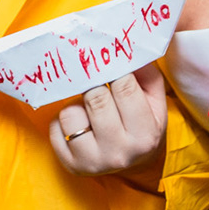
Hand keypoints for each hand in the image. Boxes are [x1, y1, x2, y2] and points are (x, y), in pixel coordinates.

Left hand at [48, 65, 167, 176]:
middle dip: (94, 84)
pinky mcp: (71, 165)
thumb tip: (122, 44)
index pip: (124, 87)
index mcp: (145, 134)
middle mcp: (119, 152)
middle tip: (97, 82)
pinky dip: (63, 120)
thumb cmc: (142, 123)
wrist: (132, 164)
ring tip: (89, 108)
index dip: (115, 70)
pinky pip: (55, 127)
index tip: (110, 65)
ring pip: (70, 113)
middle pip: (95, 98)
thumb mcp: (154, 98)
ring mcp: (93, 161)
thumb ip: (144, 72)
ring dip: (77, 104)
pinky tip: (79, 122)